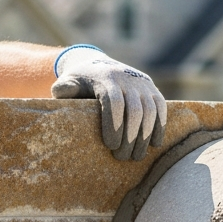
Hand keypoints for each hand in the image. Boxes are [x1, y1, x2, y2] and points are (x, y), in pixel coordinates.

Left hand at [51, 46, 167, 160]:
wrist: (98, 63)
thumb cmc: (80, 80)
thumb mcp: (67, 82)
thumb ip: (64, 90)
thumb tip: (62, 97)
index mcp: (106, 78)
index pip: (114, 102)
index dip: (114, 125)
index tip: (111, 146)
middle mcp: (127, 79)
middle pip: (135, 110)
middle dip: (130, 137)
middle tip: (122, 157)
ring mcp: (142, 83)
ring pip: (150, 111)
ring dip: (145, 136)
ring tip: (137, 156)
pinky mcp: (152, 88)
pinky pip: (161, 108)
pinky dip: (159, 126)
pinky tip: (154, 144)